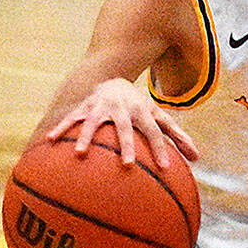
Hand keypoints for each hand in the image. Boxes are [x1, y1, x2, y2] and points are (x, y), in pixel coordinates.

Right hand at [43, 77, 199, 166]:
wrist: (115, 81)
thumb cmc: (140, 108)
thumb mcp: (159, 117)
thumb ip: (178, 137)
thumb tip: (198, 159)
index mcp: (142, 113)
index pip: (155, 132)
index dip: (161, 148)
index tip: (165, 167)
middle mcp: (122, 110)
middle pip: (125, 128)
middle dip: (127, 145)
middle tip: (128, 165)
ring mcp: (101, 108)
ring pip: (93, 122)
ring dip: (86, 137)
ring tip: (78, 154)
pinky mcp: (84, 108)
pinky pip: (70, 119)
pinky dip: (60, 128)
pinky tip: (49, 140)